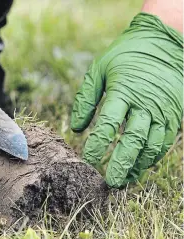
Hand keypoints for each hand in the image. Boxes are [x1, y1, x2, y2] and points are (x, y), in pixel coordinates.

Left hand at [71, 13, 182, 187]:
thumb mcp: (99, 69)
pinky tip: (140, 166)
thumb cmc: (126, 55)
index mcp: (123, 91)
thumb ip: (86, 98)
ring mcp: (162, 110)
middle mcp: (145, 103)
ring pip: (152, 144)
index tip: (87, 160)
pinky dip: (152, 156)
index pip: (108, 124)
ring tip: (124, 179)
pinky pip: (165, 141)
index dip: (97, 144)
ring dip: (138, 164)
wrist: (166, 42)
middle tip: (109, 181)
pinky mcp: (174, 114)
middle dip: (120, 163)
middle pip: (133, 139)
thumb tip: (77, 128)